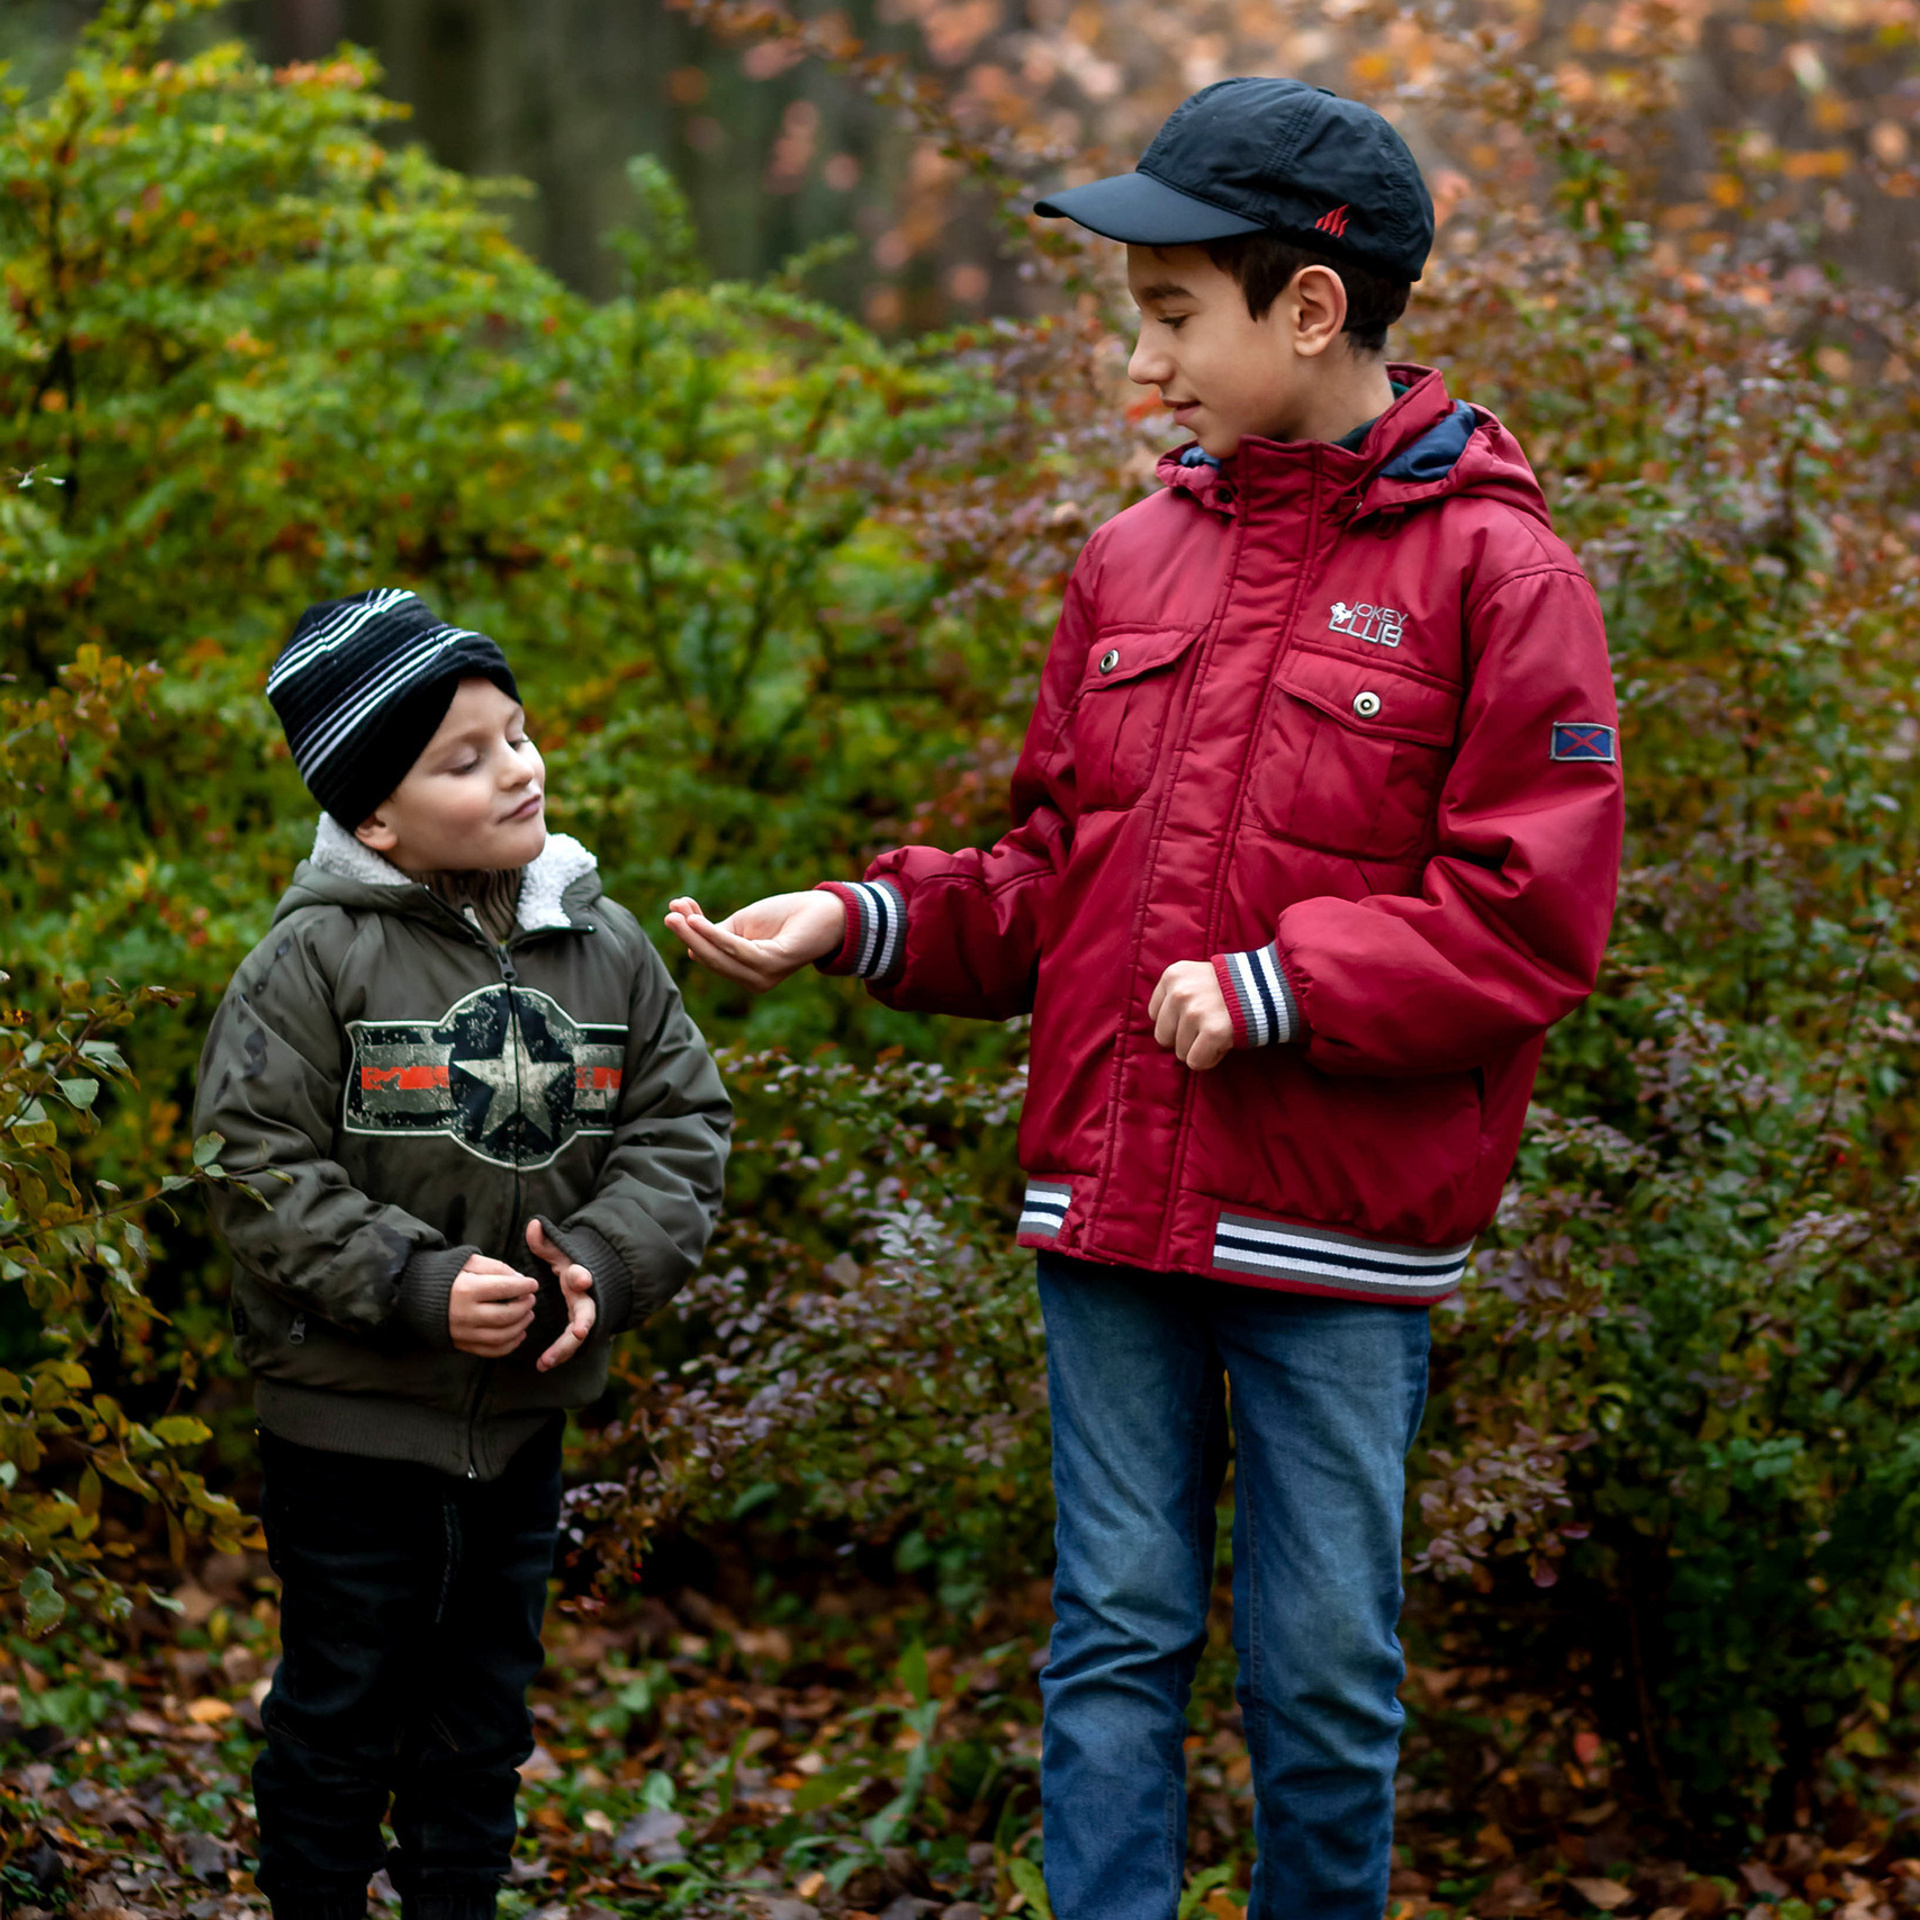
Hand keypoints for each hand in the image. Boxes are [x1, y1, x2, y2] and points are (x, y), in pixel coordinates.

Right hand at [448, 1256, 539, 1356]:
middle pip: (505, 1315)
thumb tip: (520, 1278)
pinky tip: (519, 1333)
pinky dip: (510, 1344)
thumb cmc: (446, 1274)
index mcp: (466, 1289)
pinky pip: (491, 1351)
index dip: (524, 1286)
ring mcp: (463, 1333)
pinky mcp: (462, 1344)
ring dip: (521, 1326)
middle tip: (531, 1299)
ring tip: (528, 1314)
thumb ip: (496, 1268)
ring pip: (501, 1336)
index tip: (533, 1284)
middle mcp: (464, 1314)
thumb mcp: (469, 1261)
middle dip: (524, 1306)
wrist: (415, 1294)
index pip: (504, 1289)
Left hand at [526, 1218, 596, 1371]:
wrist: (587, 1280)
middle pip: (587, 1314)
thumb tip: (533, 1225)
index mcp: (578, 1277)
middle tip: (579, 1333)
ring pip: (579, 1335)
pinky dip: (559, 1354)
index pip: (583, 1275)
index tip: (581, 1279)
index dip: (583, 1276)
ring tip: (545, 1362)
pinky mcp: (578, 1329)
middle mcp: (585, 1298)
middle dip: (584, 1323)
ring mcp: (584, 1316)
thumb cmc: (569, 1264)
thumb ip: (545, 1242)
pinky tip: (542, 1364)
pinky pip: (570, 1345)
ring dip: (564, 1348)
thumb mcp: (558, 1252)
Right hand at [664, 890, 845, 992]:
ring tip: (676, 914)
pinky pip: (737, 950)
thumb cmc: (785, 917)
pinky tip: (698, 921)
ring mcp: (765, 976)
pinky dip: (715, 935)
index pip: (709, 958)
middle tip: (668, 914)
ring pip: (720, 957)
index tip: (673, 908)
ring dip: (695, 935)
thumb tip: (686, 930)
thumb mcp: (743, 924)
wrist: (827, 912)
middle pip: (711, 961)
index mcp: (745, 974)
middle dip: (687, 936)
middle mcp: (754, 982)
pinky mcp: (775, 963)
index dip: (690, 935)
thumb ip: (716, 932)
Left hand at [1149, 960, 1235, 1071]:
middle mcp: (1179, 991)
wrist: (1271, 986)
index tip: (1200, 1013)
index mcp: (1172, 975)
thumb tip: (1161, 1033)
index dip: (1177, 1021)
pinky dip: (1211, 1058)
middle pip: (1163, 1037)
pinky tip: (1224, 1041)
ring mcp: (1195, 1011)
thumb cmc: (1232, 987)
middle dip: (1185, 1038)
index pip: (1155, 1015)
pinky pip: (1196, 1062)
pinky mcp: (1212, 1031)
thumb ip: (1177, 995)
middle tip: (1209, 1025)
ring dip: (1201, 1047)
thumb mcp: (1197, 977)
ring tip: (1221, 1028)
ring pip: (1181, 1052)